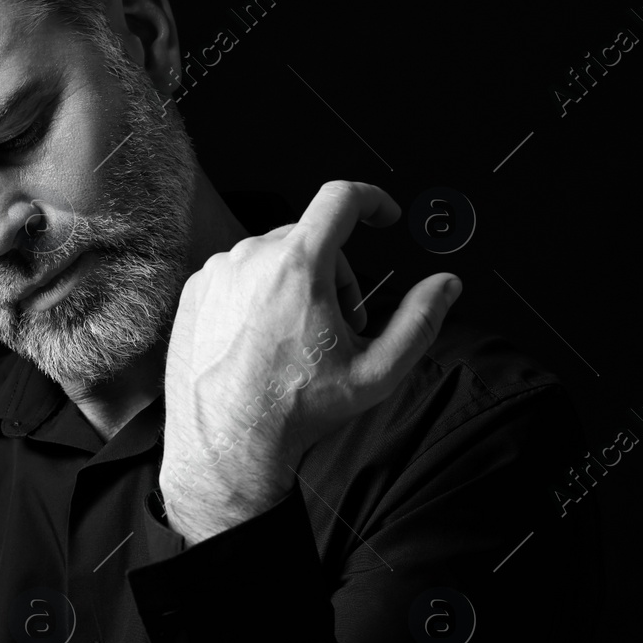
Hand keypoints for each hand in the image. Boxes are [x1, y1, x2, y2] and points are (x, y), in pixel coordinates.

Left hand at [159, 181, 461, 541]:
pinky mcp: (196, 290)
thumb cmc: (293, 410)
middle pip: (311, 238)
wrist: (229, 444)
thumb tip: (446, 286)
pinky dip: (258, 295)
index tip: (382, 215)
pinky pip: (239, 274)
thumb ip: (420, 320)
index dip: (371, 200)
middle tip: (337, 326)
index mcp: (298, 265)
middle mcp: (252, 258)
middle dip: (335, 273)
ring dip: (295, 284)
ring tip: (296, 340)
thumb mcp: (377, 371)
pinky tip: (263, 341)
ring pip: (274, 256)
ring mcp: (218, 273)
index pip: (341, 198)